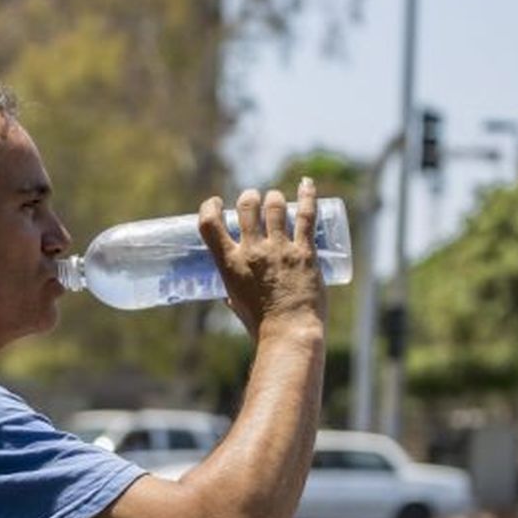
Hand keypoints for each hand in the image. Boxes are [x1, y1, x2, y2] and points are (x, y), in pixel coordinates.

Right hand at [198, 178, 327, 338]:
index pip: (210, 223)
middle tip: (253, 201)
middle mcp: (253, 251)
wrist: (289, 334)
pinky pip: (306, 216)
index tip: (216, 203)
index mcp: (230, 264)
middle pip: (247, 207)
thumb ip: (231, 294)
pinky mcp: (304, 252)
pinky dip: (307, 195)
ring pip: (275, 206)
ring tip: (275, 199)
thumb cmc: (261, 326)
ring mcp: (280, 249)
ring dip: (273, 198)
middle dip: (248, 197)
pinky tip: (306, 183)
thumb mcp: (237, 306)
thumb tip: (227, 294)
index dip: (210, 206)